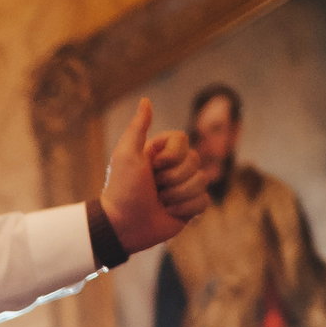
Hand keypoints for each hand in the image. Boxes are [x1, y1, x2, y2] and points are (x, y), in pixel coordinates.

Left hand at [100, 96, 210, 252]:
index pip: (184, 140)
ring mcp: (184, 187)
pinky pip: (204, 201)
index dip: (172, 155)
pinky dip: (186, 208)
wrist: (122, 226)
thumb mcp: (126, 155)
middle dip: (173, 179)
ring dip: (178, 195)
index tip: (154, 167)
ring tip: (159, 202)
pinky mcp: (190, 207)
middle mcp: (174, 167)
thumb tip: (146, 100)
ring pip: (202, 181)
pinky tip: (169, 212)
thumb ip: (137, 127)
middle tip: (153, 189)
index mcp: (160, 153)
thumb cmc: (121, 190)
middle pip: (194, 161)